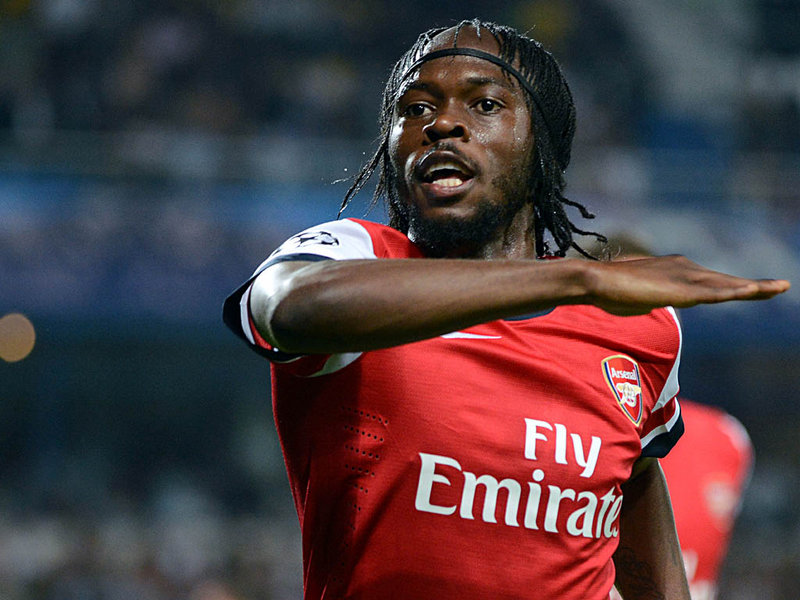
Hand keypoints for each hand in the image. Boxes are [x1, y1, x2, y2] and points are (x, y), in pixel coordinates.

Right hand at [583, 255, 790, 315]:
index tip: (754, 290)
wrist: (595, 281)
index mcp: (675, 271)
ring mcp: (683, 277)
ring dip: (754, 288)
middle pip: (725, 281)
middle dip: (754, 286)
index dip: (733, 287)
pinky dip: (734, 292)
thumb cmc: (609, 291)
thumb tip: (647, 304)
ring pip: (725, 285)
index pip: (711, 282)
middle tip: (782, 286)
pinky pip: (713, 292)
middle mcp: (684, 269)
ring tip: (780, 288)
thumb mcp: (637, 298)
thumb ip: (650, 299)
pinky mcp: (679, 288)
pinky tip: (753, 292)